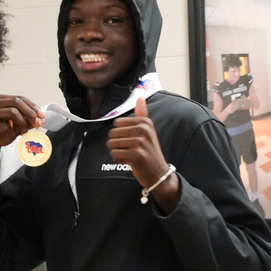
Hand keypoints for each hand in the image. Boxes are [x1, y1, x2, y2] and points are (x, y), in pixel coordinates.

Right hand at [0, 95, 43, 164]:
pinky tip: (10, 137)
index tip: (42, 116)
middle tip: (38, 122)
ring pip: (12, 112)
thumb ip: (27, 121)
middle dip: (30, 112)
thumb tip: (40, 119)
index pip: (20, 98)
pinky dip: (12, 133)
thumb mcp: (16, 125)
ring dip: (22, 122)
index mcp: (0, 99)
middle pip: (16, 102)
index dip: (33, 106)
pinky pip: (4, 127)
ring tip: (23, 131)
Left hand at [108, 97, 179, 211]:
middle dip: (117, 144)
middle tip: (129, 150)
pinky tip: (129, 161)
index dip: (120, 134)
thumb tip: (140, 97)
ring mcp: (140, 142)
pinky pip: (115, 154)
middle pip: (112, 133)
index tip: (131, 140)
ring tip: (129, 155)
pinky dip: (119, 160)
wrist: (158, 173)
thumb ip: (143, 114)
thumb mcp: (148, 130)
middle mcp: (143, 130)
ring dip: (117, 152)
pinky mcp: (136, 155)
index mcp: (145, 122)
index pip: (117, 123)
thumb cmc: (150, 151)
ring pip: (112, 144)